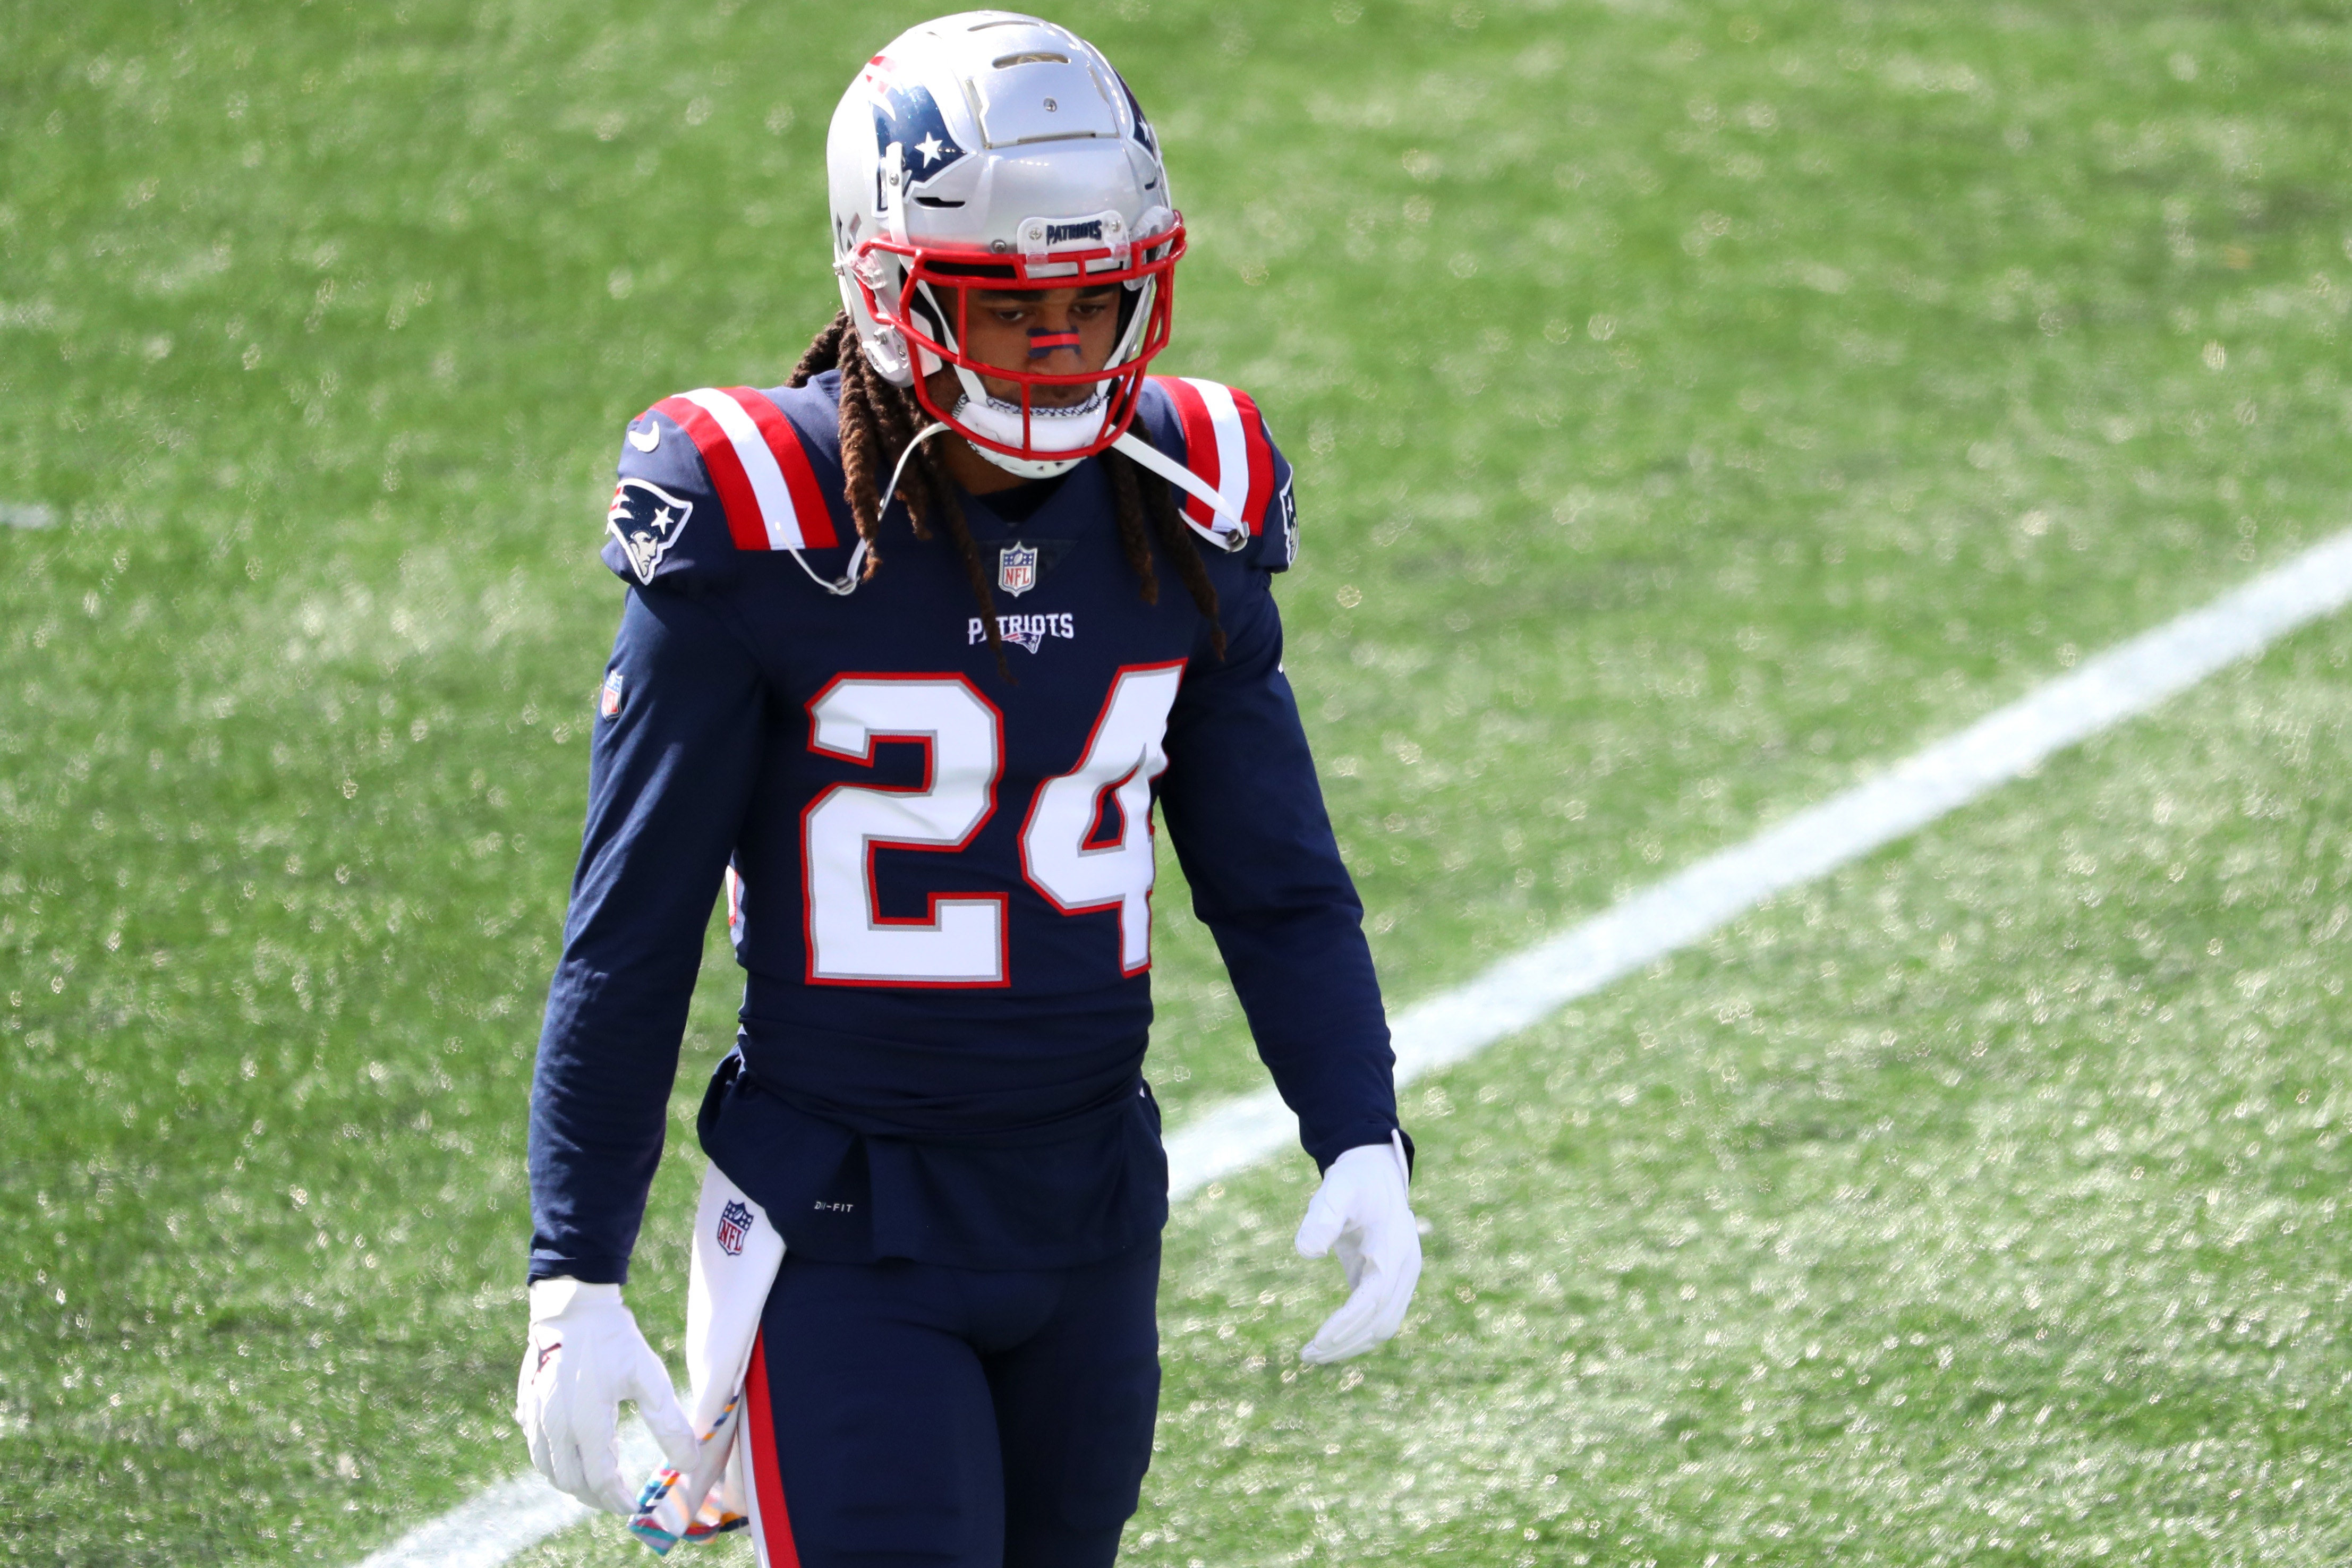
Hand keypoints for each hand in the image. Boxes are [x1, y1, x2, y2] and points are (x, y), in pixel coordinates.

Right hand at [514, 1278, 696, 1513]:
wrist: (574, 1307)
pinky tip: (579, 1449)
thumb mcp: (650, 1379)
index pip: (600, 1480)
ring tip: (602, 1474)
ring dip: (575, 1481)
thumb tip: (690, 1463)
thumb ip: (669, 1425)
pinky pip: (537, 1449)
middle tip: (620, 1495)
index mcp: (586, 1423)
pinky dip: (557, 1461)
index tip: (634, 1505)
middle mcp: (555, 1427)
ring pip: (550, 1470)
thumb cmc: (615, 1341)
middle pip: (572, 1482)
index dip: (618, 1499)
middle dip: (597, 1496)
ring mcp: (536, 1418)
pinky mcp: (527, 1407)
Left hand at [1293, 1132, 1420, 1363]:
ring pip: (1383, 1326)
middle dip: (1345, 1342)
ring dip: (1351, 1344)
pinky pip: (1378, 1318)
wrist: (1376, 1173)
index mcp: (1395, 1249)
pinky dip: (1357, 1333)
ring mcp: (1402, 1277)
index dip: (1347, 1323)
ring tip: (1312, 1355)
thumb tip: (1306, 1252)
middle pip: (1380, 1321)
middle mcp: (1405, 1268)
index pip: (1372, 1299)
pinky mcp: (1391, 1282)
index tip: (1318, 1341)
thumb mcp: (1336, 1189)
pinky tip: (1328, 1341)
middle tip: (1306, 1355)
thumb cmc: (1354, 1181)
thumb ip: (1322, 1216)